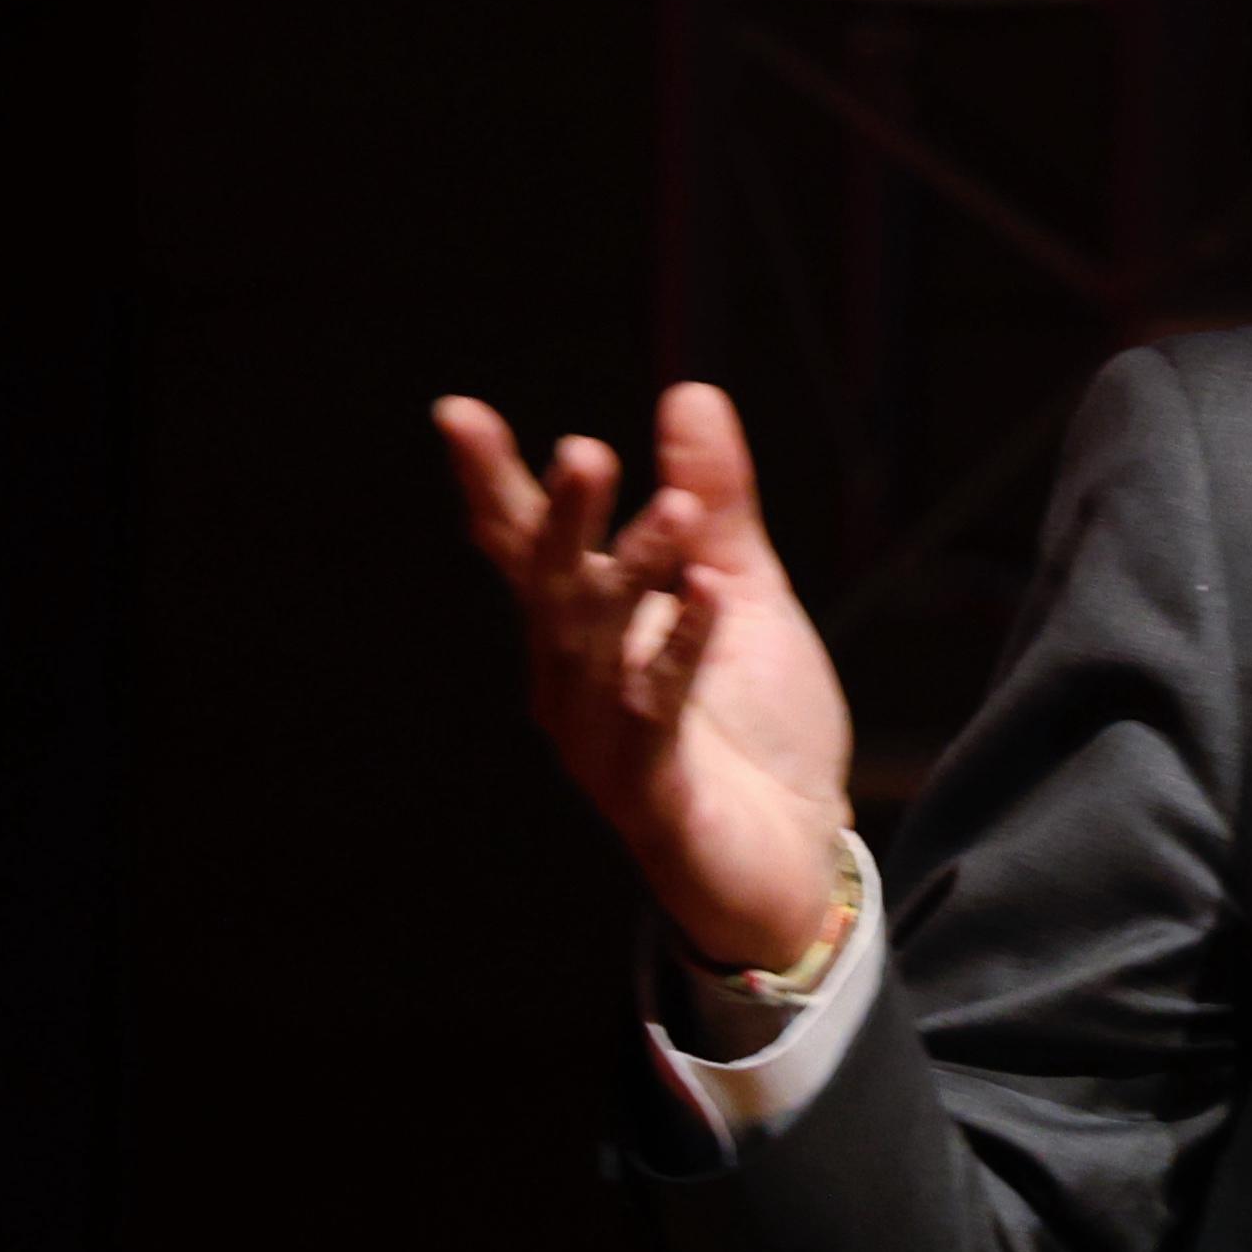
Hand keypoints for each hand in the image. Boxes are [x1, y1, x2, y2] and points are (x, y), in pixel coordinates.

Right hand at [436, 381, 854, 969]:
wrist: (793, 858)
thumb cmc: (753, 729)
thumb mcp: (743, 593)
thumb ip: (715, 505)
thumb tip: (688, 392)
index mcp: (587, 632)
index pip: (528, 547)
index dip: (494, 483)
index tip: (458, 414)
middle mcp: (574, 683)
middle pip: (552, 591)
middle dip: (564, 523)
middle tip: (584, 451)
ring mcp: (604, 741)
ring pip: (600, 649)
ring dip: (631, 578)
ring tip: (671, 511)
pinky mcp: (652, 793)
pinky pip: (656, 716)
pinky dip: (683, 653)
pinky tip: (710, 599)